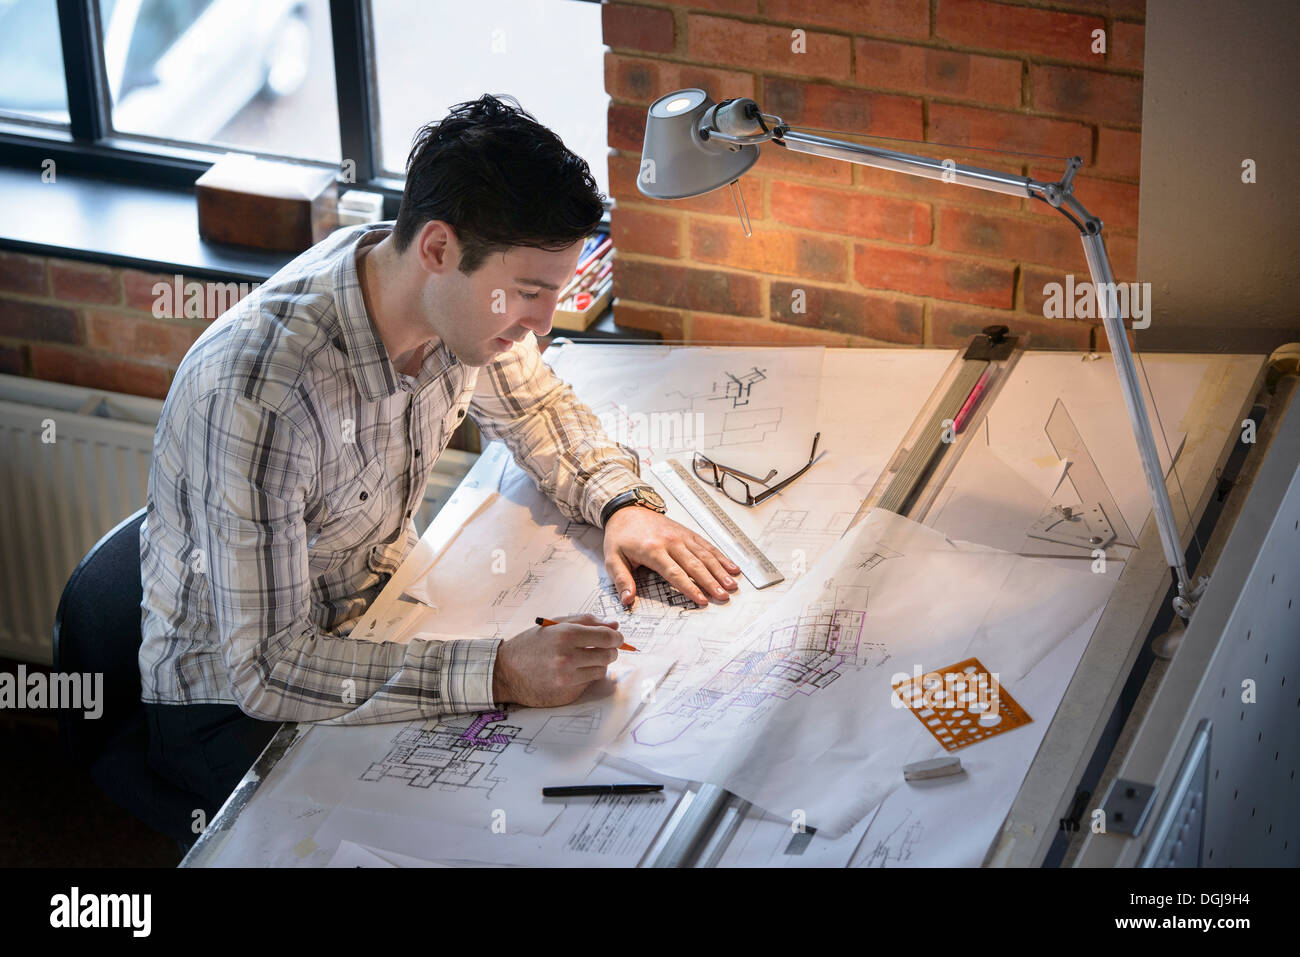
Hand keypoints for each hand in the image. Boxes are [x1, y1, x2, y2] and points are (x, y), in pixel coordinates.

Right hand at [492, 614, 622, 707]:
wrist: (505, 673)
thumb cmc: (530, 645)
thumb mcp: (554, 625)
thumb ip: (586, 621)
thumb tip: (614, 625)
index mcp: (565, 635)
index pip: (607, 637)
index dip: (616, 637)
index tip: (616, 637)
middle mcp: (567, 658)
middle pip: (608, 655)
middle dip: (610, 650)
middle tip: (602, 648)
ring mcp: (567, 679)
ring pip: (601, 671)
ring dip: (598, 664)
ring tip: (583, 659)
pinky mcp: (567, 694)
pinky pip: (588, 684)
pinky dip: (585, 677)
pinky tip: (571, 672)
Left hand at [603, 506, 741, 607]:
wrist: (627, 509)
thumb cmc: (621, 536)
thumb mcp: (612, 558)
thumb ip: (621, 579)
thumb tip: (627, 599)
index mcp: (652, 550)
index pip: (674, 573)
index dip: (689, 588)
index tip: (701, 600)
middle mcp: (670, 542)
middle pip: (695, 565)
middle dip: (711, 582)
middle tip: (723, 596)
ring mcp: (681, 536)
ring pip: (705, 555)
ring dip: (720, 570)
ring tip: (732, 584)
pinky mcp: (687, 533)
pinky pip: (707, 545)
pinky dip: (721, 556)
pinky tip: (731, 566)